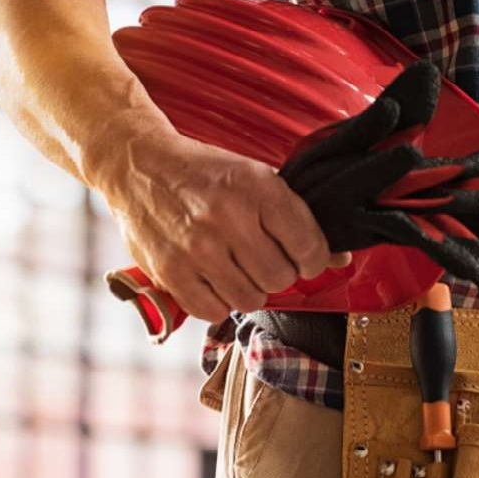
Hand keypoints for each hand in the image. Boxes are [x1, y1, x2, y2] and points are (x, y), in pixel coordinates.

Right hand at [98, 120, 348, 321]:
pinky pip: (214, 311)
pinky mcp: (170, 271)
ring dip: (248, 289)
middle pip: (280, 278)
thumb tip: (339, 259)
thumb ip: (296, 218)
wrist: (139, 166)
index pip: (309, 247)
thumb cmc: (203, 174)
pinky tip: (213, 279)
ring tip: (235, 268)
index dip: (314, 260)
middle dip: (278, 274)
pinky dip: (218, 302)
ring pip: (250, 300)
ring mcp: (197, 247)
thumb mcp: (254, 178)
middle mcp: (228, 217)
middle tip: (263, 260)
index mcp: (257, 188)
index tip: (305, 259)